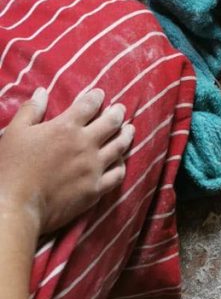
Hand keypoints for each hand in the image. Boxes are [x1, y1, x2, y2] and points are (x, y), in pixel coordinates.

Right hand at [0, 88, 134, 236]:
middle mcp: (85, 144)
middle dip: (118, 112)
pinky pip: (117, 174)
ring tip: (130, 129)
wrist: (16, 206)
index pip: (89, 104)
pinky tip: (121, 161)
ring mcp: (93, 168)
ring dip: (126, 134)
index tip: (99, 94)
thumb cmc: (11, 168)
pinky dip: (121, 165)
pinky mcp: (95, 190)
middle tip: (120, 109)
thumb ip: (31, 110)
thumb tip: (42, 92)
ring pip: (120, 146)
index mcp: (66, 127)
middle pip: (111, 122)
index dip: (96, 97)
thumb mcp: (15, 132)